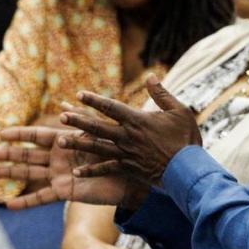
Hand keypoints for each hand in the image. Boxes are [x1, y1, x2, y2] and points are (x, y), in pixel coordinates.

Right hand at [0, 126, 141, 208]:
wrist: (131, 176)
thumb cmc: (117, 151)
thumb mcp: (98, 132)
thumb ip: (81, 121)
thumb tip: (65, 105)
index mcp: (65, 141)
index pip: (36, 136)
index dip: (19, 135)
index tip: (0, 133)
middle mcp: (58, 158)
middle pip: (28, 156)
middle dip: (8, 154)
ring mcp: (59, 175)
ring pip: (30, 174)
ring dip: (10, 174)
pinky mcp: (64, 191)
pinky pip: (42, 198)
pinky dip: (26, 202)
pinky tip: (9, 205)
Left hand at [58, 74, 201, 189]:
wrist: (188, 170)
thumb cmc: (186, 139)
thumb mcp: (179, 110)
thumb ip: (162, 94)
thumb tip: (151, 76)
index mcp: (138, 120)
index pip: (111, 107)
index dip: (94, 100)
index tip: (79, 94)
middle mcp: (128, 136)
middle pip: (98, 126)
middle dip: (78, 120)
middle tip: (61, 115)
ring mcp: (126, 154)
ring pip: (97, 147)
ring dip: (77, 144)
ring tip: (60, 141)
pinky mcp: (128, 169)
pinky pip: (106, 169)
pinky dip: (91, 171)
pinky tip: (76, 172)